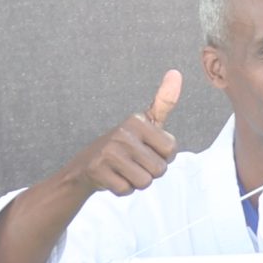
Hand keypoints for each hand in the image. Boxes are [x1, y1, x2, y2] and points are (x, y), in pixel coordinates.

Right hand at [69, 70, 180, 195]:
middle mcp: (123, 133)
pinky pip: (127, 190)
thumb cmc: (125, 144)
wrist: (85, 165)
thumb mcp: (145, 123)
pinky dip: (122, 189)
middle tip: (134, 162)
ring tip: (124, 170)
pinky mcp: (98, 170)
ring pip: (145, 182)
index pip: (172, 150)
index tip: (147, 149)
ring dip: (137, 182)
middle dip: (150, 172)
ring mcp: (109, 152)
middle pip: (160, 169)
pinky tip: (113, 177)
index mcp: (137, 121)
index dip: (163, 156)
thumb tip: (176, 72)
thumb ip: (163, 102)